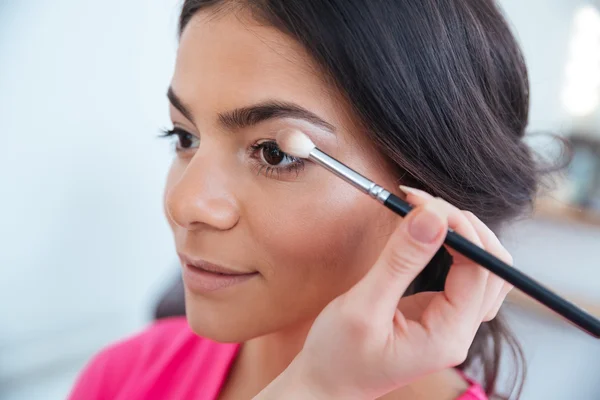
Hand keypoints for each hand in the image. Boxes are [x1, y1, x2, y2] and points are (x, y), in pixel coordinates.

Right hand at [259, 188, 512, 399]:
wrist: (326, 384)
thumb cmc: (337, 356)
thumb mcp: (362, 307)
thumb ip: (399, 261)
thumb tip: (431, 216)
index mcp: (448, 336)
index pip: (478, 269)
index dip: (456, 227)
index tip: (421, 201)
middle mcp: (459, 331)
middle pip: (492, 267)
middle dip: (463, 225)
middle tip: (421, 202)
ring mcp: (452, 323)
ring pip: (484, 269)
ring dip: (462, 233)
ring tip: (425, 211)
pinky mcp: (439, 313)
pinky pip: (464, 274)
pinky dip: (453, 247)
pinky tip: (428, 232)